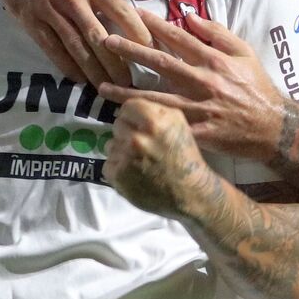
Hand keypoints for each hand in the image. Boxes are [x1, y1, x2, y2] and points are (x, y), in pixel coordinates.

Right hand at [0, 0, 157, 87]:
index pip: (119, 10)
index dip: (135, 31)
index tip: (150, 49)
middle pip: (97, 35)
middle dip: (114, 61)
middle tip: (129, 82)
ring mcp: (50, 11)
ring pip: (75, 46)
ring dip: (92, 69)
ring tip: (108, 86)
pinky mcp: (32, 21)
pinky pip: (51, 48)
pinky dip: (66, 65)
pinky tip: (80, 78)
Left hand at [99, 10, 286, 161]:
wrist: (273, 128)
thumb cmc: (257, 87)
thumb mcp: (244, 53)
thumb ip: (217, 33)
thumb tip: (190, 16)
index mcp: (215, 60)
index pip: (180, 38)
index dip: (156, 25)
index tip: (134, 14)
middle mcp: (205, 82)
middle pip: (162, 64)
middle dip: (132, 51)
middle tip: (106, 41)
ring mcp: (200, 109)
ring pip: (157, 99)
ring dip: (127, 93)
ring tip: (102, 87)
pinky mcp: (198, 134)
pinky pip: (167, 128)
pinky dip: (147, 125)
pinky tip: (125, 123)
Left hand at [103, 97, 210, 217]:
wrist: (190, 192)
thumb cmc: (185, 155)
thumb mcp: (178, 123)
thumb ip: (154, 110)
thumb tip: (128, 106)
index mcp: (155, 121)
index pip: (127, 107)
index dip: (133, 116)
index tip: (139, 125)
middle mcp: (138, 137)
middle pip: (117, 125)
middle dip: (127, 133)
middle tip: (141, 146)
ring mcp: (126, 158)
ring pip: (111, 145)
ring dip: (121, 152)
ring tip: (139, 161)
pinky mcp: (118, 176)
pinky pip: (108, 164)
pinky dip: (118, 169)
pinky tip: (134, 174)